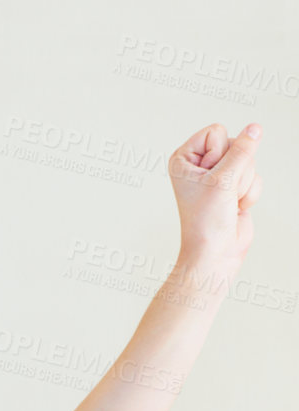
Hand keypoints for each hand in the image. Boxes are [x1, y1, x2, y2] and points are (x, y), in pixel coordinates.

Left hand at [168, 122, 262, 270]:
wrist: (215, 253)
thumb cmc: (207, 221)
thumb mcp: (223, 180)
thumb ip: (242, 150)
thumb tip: (255, 128)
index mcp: (185, 158)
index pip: (216, 131)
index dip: (219, 154)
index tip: (208, 180)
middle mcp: (201, 163)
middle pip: (235, 142)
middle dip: (234, 170)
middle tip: (220, 193)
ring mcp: (219, 175)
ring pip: (248, 159)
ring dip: (242, 183)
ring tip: (228, 201)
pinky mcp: (235, 186)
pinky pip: (255, 175)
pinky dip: (249, 193)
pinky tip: (236, 206)